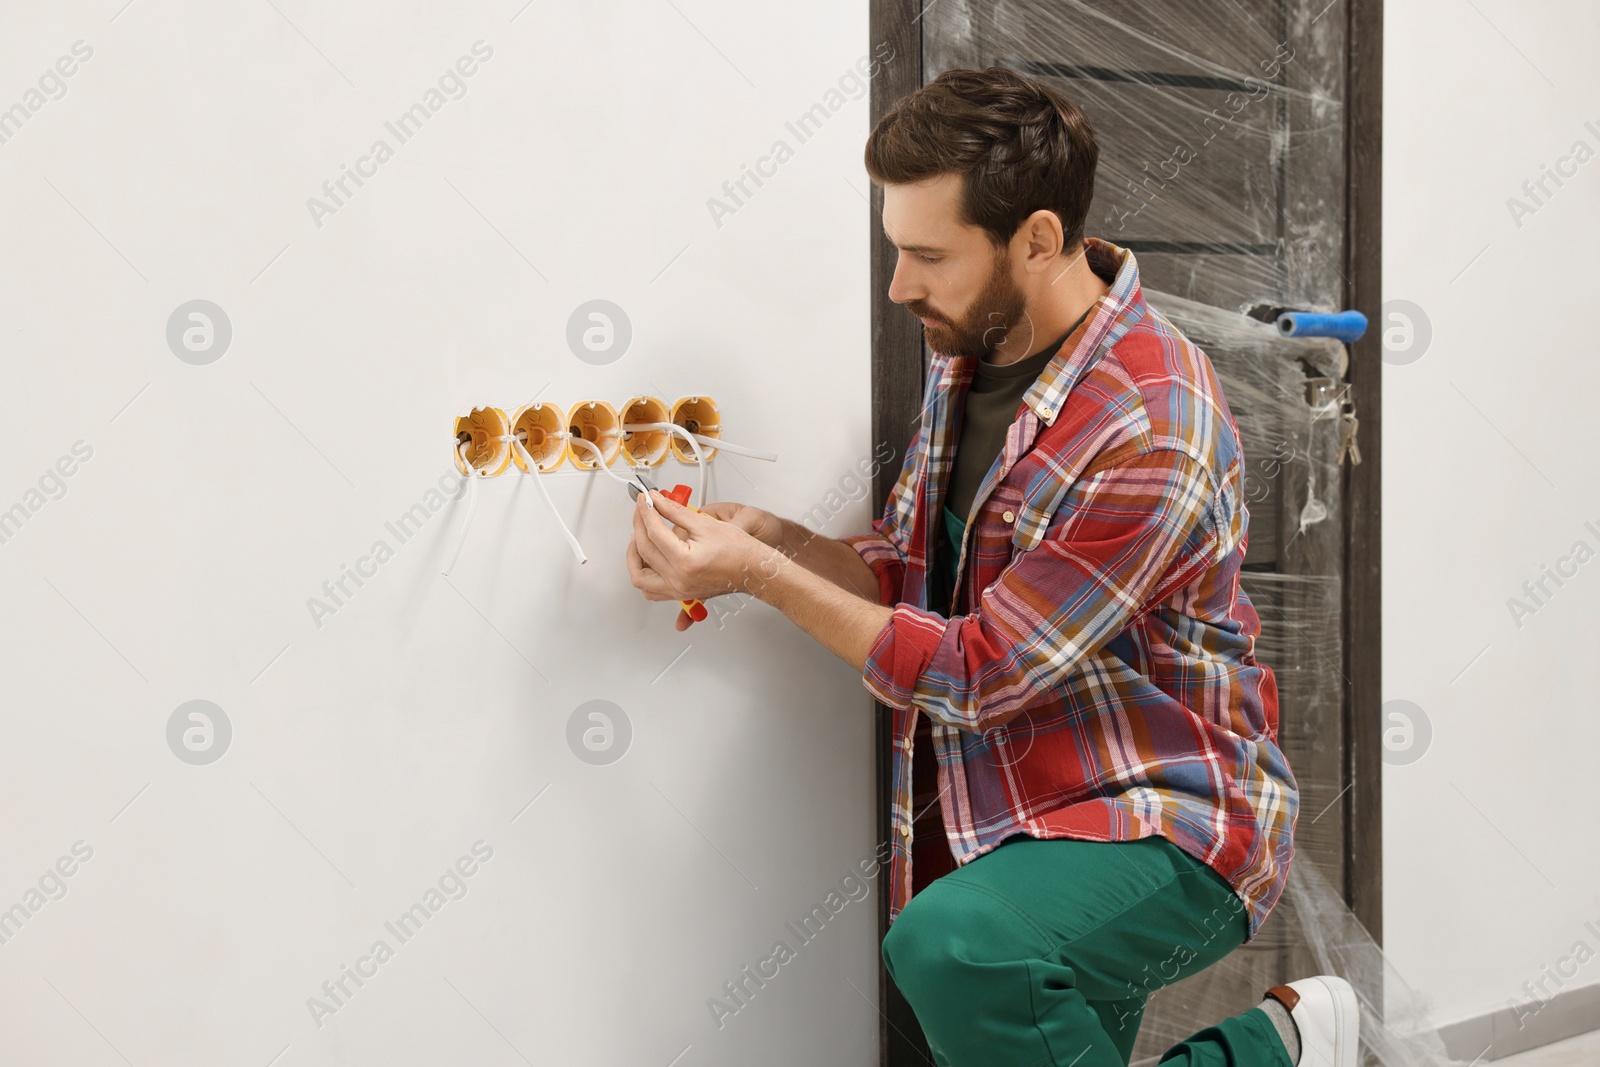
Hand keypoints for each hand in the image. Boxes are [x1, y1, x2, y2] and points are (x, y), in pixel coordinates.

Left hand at [626, 491, 779, 629]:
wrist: (754, 569)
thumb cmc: (739, 550)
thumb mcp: (705, 523)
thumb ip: (675, 511)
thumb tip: (657, 501)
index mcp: (684, 561)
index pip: (654, 532)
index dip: (646, 511)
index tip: (646, 500)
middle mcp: (678, 580)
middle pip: (644, 551)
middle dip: (639, 526)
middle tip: (643, 511)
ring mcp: (678, 590)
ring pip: (640, 577)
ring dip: (634, 556)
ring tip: (639, 537)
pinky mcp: (681, 594)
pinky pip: (651, 591)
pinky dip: (644, 575)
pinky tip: (647, 560)